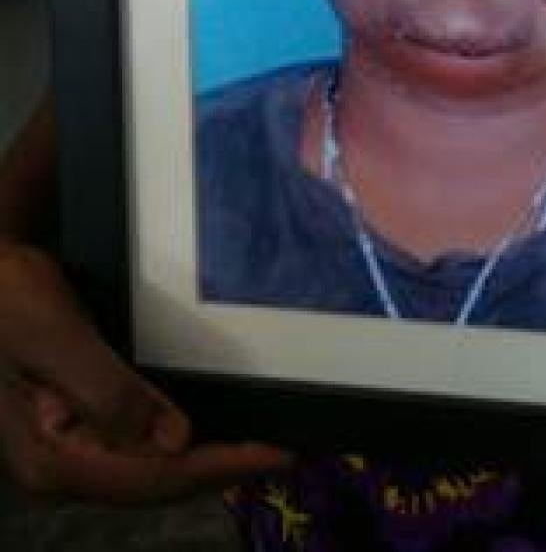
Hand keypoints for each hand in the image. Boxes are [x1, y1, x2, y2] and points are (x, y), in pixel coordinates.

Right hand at [0, 239, 291, 500]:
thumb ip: (110, 392)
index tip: (273, 455)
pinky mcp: (74, 423)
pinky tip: (206, 429)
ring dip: (202, 459)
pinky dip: (178, 440)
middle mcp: (59, 464)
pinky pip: (135, 445)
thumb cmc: (10, 299)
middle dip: (218, 469)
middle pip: (152, 481)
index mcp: (51, 458)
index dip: (217, 467)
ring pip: (146, 467)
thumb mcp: (58, 338)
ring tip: (257, 446)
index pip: (151, 476)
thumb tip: (176, 439)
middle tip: (282, 453)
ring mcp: (66, 447)